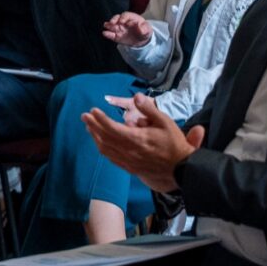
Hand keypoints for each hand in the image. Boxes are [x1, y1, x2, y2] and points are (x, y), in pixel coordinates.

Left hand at [82, 94, 204, 192]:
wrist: (181, 168)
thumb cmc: (174, 144)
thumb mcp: (166, 122)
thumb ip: (149, 110)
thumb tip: (137, 97)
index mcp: (136, 139)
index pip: (112, 128)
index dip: (100, 119)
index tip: (92, 110)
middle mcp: (129, 151)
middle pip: (105, 137)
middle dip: (93, 126)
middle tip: (84, 116)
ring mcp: (128, 160)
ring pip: (106, 149)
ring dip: (95, 137)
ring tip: (89, 127)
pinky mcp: (130, 168)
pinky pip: (111, 158)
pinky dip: (103, 149)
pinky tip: (99, 143)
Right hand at [102, 12, 151, 46]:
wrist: (141, 40)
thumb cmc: (144, 31)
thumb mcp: (147, 30)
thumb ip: (144, 28)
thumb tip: (140, 28)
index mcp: (131, 18)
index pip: (126, 15)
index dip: (123, 18)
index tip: (123, 22)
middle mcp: (123, 22)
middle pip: (117, 18)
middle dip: (114, 19)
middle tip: (112, 22)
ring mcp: (119, 28)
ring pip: (112, 25)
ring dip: (109, 25)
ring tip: (106, 26)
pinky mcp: (116, 36)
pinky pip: (111, 34)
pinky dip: (108, 34)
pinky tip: (105, 33)